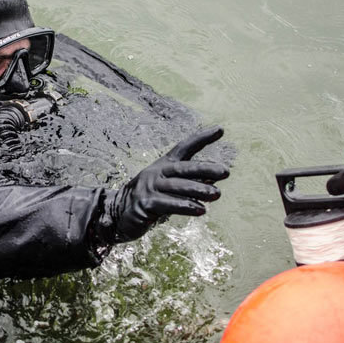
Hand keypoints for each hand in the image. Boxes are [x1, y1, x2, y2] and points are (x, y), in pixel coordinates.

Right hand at [97, 126, 229, 244]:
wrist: (118, 213)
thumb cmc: (150, 198)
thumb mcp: (169, 187)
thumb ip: (189, 182)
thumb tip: (214, 180)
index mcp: (164, 165)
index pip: (184, 147)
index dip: (201, 138)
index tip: (220, 130)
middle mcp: (157, 172)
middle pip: (183, 168)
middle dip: (205, 168)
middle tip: (225, 172)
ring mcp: (149, 187)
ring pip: (177, 187)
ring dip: (198, 190)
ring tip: (217, 195)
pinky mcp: (145, 204)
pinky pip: (167, 204)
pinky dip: (185, 206)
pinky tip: (200, 210)